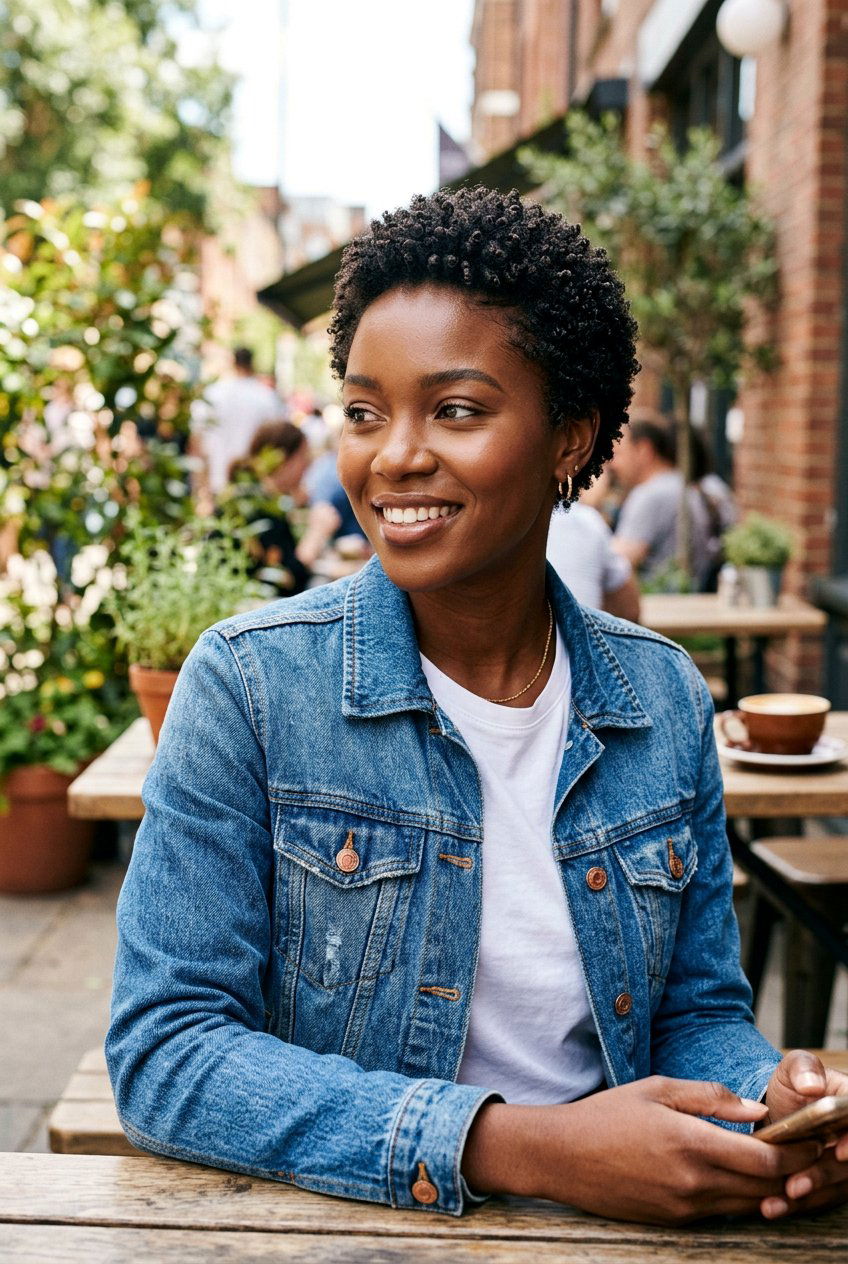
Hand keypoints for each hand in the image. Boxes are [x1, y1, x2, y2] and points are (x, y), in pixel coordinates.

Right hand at [463, 1075, 820, 1224]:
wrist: (562, 1157)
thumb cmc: (607, 1114)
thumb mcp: (657, 1088)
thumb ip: (710, 1096)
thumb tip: (756, 1107)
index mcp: (691, 1142)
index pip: (765, 1159)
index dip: (797, 1152)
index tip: (812, 1137)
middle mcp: (693, 1182)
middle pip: (765, 1188)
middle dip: (793, 1173)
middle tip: (808, 1152)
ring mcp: (684, 1207)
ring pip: (747, 1205)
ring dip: (770, 1189)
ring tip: (782, 1166)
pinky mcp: (674, 1222)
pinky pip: (721, 1212)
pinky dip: (740, 1197)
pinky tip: (742, 1178)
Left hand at [760, 1050, 847, 1218]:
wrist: (774, 1112)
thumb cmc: (792, 1087)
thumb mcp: (794, 1068)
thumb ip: (803, 1069)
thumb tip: (812, 1085)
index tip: (840, 1152)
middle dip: (824, 1176)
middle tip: (796, 1185)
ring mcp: (844, 1168)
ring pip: (833, 1188)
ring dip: (808, 1197)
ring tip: (779, 1199)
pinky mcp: (827, 1187)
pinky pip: (816, 1200)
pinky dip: (794, 1206)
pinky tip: (772, 1207)